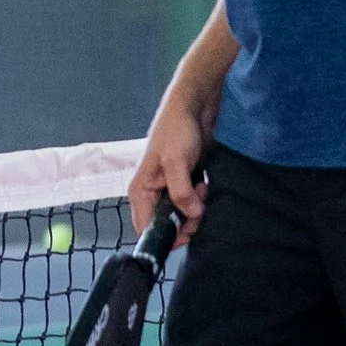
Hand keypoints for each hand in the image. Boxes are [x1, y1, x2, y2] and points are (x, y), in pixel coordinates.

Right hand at [130, 86, 212, 236]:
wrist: (194, 108)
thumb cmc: (177, 131)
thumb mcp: (176, 162)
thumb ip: (181, 192)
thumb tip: (192, 216)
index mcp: (140, 191)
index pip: (145, 228)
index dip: (164, 237)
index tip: (185, 235)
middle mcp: (152, 194)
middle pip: (166, 225)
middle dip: (185, 221)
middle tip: (198, 205)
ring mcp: (169, 190)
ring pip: (181, 216)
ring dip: (196, 210)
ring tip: (201, 188)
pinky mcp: (185, 185)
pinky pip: (192, 205)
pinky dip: (201, 201)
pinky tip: (204, 185)